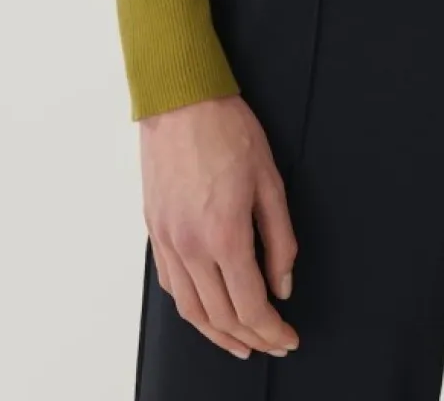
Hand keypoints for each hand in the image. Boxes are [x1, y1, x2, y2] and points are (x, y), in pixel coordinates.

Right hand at [139, 94, 299, 359]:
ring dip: (217, 334)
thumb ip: (280, 239)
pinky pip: (170, 285)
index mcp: (224, 234)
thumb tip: (283, 283)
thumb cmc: (227, 130)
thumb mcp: (270, 181)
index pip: (250, 304)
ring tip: (240, 342)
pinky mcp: (155, 231)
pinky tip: (206, 310)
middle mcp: (191, 246)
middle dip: (251, 337)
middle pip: (221, 315)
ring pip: (191, 310)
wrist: (180, 101)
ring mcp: (168, 241)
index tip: (288, 337)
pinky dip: (190, 308)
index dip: (272, 330)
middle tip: (272, 342)